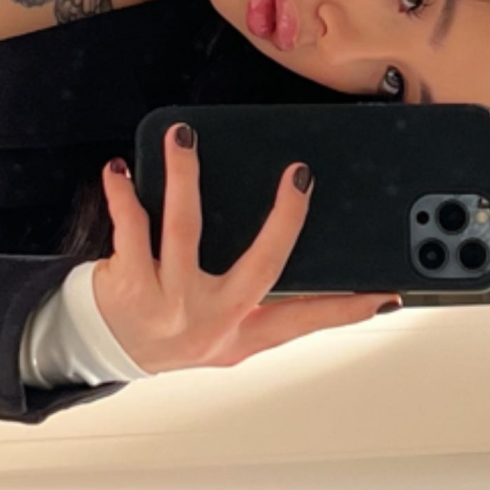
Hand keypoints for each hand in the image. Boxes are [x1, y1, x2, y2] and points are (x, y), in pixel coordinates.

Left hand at [92, 123, 402, 374]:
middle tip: (299, 176)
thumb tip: (306, 254)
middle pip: (260, 267)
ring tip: (184, 140)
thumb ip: (261, 306)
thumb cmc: (171, 331)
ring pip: (184, 228)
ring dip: (185, 177)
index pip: (303, 320)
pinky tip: (120, 170)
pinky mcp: (130, 285)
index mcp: (241, 332)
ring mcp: (170, 303)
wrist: (106, 350)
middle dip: (284, 220)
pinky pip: (131, 227)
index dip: (345, 309)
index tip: (383, 293)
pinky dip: (124, 194)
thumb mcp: (225, 336)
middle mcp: (211, 320)